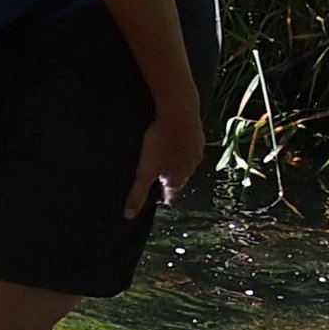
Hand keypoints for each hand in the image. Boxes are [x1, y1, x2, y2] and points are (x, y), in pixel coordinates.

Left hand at [124, 97, 208, 220]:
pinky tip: (175, 138)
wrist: (179, 113)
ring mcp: (197, 153)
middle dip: (168, 179)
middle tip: (155, 172)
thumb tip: (129, 216)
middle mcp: (190, 170)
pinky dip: (183, 146)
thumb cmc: (160, 142)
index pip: (169, 196)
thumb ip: (138, 194)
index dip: (159, 196)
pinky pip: (191, 146)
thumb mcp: (144, 170)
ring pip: (186, 163)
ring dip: (177, 162)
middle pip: (178, 180)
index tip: (152, 194)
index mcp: (176, 180)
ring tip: (164, 154)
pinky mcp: (199, 137)